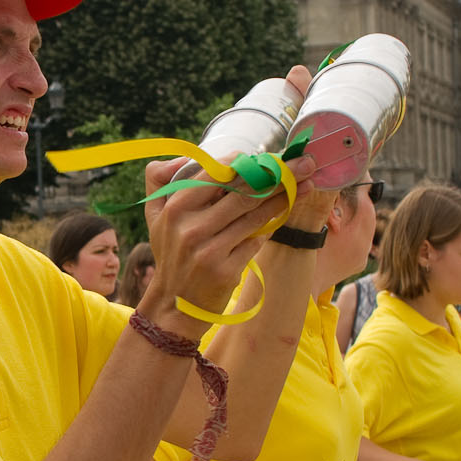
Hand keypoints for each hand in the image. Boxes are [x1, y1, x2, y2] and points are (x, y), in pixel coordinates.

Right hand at [139, 68, 320, 332]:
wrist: (174, 305)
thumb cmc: (171, 254)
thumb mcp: (154, 217)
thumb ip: (160, 180)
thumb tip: (187, 156)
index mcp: (174, 208)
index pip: (217, 173)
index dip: (246, 162)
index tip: (268, 157)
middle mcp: (191, 228)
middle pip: (243, 191)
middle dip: (279, 173)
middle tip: (305, 163)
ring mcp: (209, 250)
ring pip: (255, 214)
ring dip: (284, 197)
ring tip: (305, 184)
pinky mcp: (226, 270)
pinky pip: (256, 240)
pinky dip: (271, 225)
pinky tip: (285, 214)